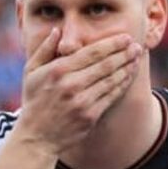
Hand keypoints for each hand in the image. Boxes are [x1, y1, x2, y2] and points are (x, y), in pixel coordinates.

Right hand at [13, 30, 141, 156]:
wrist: (36, 137)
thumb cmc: (34, 101)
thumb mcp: (30, 72)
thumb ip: (44, 49)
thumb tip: (57, 30)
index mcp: (58, 70)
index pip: (92, 52)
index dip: (112, 44)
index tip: (126, 37)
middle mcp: (71, 85)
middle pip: (106, 64)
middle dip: (125, 53)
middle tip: (137, 46)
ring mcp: (82, 101)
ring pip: (112, 80)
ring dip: (127, 67)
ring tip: (136, 58)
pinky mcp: (90, 116)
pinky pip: (111, 96)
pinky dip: (122, 84)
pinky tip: (128, 76)